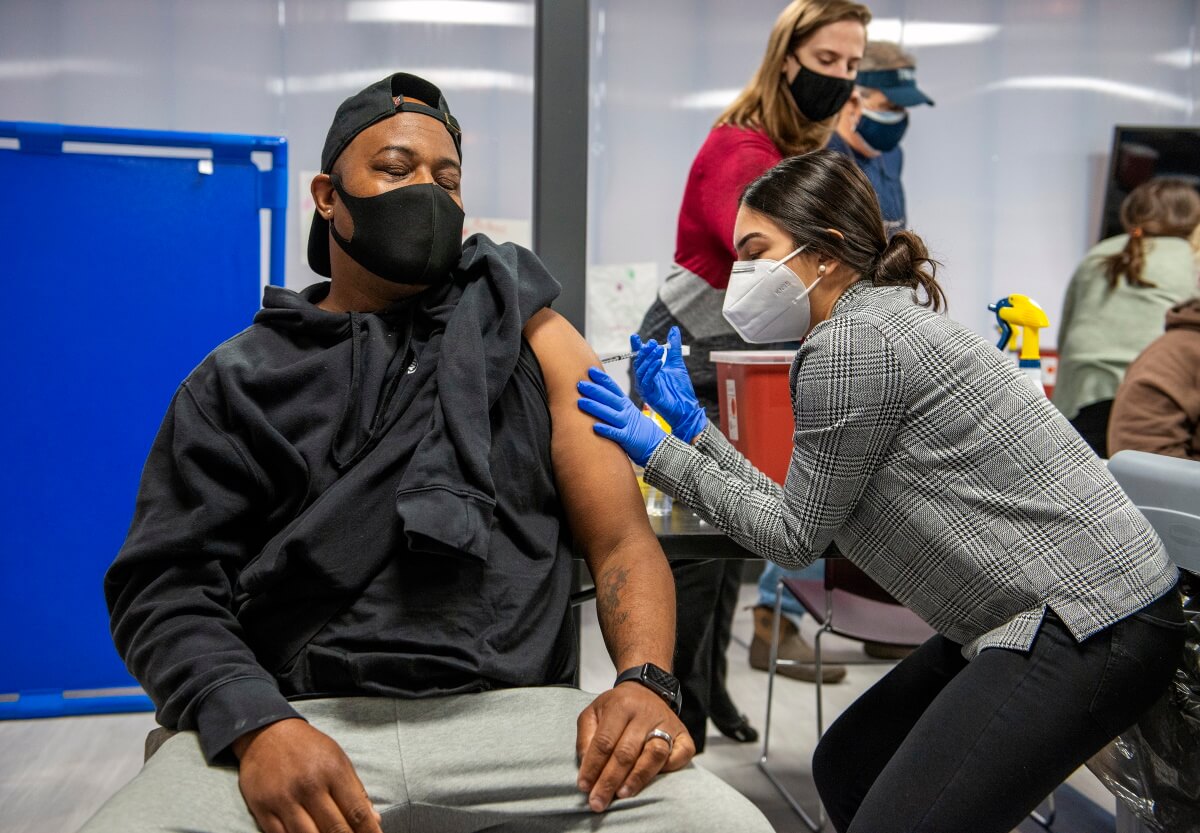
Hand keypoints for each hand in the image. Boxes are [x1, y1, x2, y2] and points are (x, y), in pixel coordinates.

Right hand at [233, 718, 382, 832]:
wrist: (267, 733)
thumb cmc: (308, 748)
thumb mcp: (338, 759)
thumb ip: (356, 790)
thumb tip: (374, 819)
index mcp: (333, 771)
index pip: (356, 812)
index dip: (369, 832)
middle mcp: (309, 786)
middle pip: (335, 829)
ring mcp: (284, 799)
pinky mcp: (262, 808)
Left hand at [575, 683, 694, 811]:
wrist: (647, 691)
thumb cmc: (617, 708)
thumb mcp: (593, 713)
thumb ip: (585, 737)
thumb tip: (586, 768)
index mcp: (621, 706)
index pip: (604, 742)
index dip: (592, 767)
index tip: (583, 787)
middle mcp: (646, 714)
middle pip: (626, 752)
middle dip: (610, 781)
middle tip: (598, 802)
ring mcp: (668, 724)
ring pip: (654, 754)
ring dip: (637, 778)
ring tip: (622, 795)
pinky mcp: (684, 735)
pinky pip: (680, 756)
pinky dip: (668, 770)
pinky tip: (653, 782)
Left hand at [577, 367, 666, 465]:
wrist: (655, 443)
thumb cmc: (637, 428)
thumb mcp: (627, 411)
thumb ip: (614, 402)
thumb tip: (596, 393)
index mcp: (625, 403)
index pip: (613, 388)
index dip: (602, 379)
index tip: (590, 371)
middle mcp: (626, 411)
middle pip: (609, 398)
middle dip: (594, 390)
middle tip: (580, 384)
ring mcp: (627, 424)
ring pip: (610, 414)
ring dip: (595, 407)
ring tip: (581, 402)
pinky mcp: (628, 438)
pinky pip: (616, 433)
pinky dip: (606, 430)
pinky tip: (595, 427)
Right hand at [631, 327, 706, 442]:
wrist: (686, 408)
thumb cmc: (680, 389)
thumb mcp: (677, 363)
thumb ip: (673, 347)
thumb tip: (674, 330)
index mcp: (649, 373)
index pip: (640, 357)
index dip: (637, 347)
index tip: (635, 337)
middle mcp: (644, 380)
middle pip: (638, 362)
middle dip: (644, 351)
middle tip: (653, 343)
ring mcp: (645, 388)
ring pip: (641, 370)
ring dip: (649, 359)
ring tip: (658, 350)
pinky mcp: (649, 395)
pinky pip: (647, 380)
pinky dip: (652, 370)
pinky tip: (659, 362)